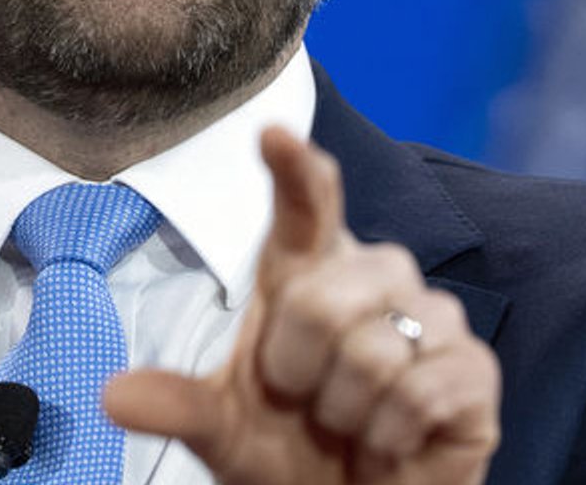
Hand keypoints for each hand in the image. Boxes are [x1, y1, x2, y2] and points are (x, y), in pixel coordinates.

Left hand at [106, 127, 499, 484]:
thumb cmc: (291, 450)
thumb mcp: (224, 432)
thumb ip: (179, 407)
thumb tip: (113, 396)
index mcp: (308, 273)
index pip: (305, 207)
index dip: (295, 170)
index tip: (274, 135)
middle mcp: (375, 277)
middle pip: (320, 301)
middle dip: (298, 372)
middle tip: (308, 401)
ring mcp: (432, 317)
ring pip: (373, 352)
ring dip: (347, 413)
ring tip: (353, 424)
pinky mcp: (472, 369)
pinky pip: (422, 390)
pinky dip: (392, 434)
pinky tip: (393, 442)